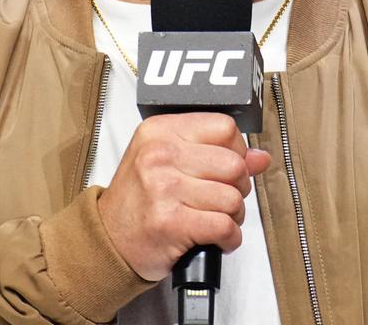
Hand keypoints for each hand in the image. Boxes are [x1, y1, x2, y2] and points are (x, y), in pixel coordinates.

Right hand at [96, 112, 272, 280]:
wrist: (108, 240)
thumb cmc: (138, 201)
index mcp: (160, 131)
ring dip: (233, 216)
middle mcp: (160, 155)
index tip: (227, 168)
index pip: (225, 127)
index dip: (237, 151)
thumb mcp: (167, 162)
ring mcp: (164, 188)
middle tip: (221, 198)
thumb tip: (259, 157)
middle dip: (238, 188)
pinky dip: (229, 238)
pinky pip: (225, 226)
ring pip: (233, 198)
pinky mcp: (171, 222)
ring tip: (214, 219)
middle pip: (234, 164)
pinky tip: (216, 238)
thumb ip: (214, 153)